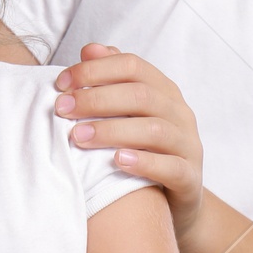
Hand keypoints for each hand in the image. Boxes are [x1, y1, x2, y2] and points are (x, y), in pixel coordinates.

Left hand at [54, 44, 205, 240]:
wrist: (174, 203)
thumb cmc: (143, 149)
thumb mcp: (128, 114)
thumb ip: (111, 80)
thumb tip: (90, 49)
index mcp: (164, 90)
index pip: (132, 66)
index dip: (95, 70)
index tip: (61, 83)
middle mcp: (180, 112)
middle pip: (141, 95)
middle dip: (97, 99)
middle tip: (62, 110)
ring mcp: (188, 145)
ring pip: (155, 129)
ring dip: (112, 130)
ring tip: (79, 136)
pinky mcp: (190, 178)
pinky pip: (171, 167)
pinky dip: (144, 162)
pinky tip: (117, 161)